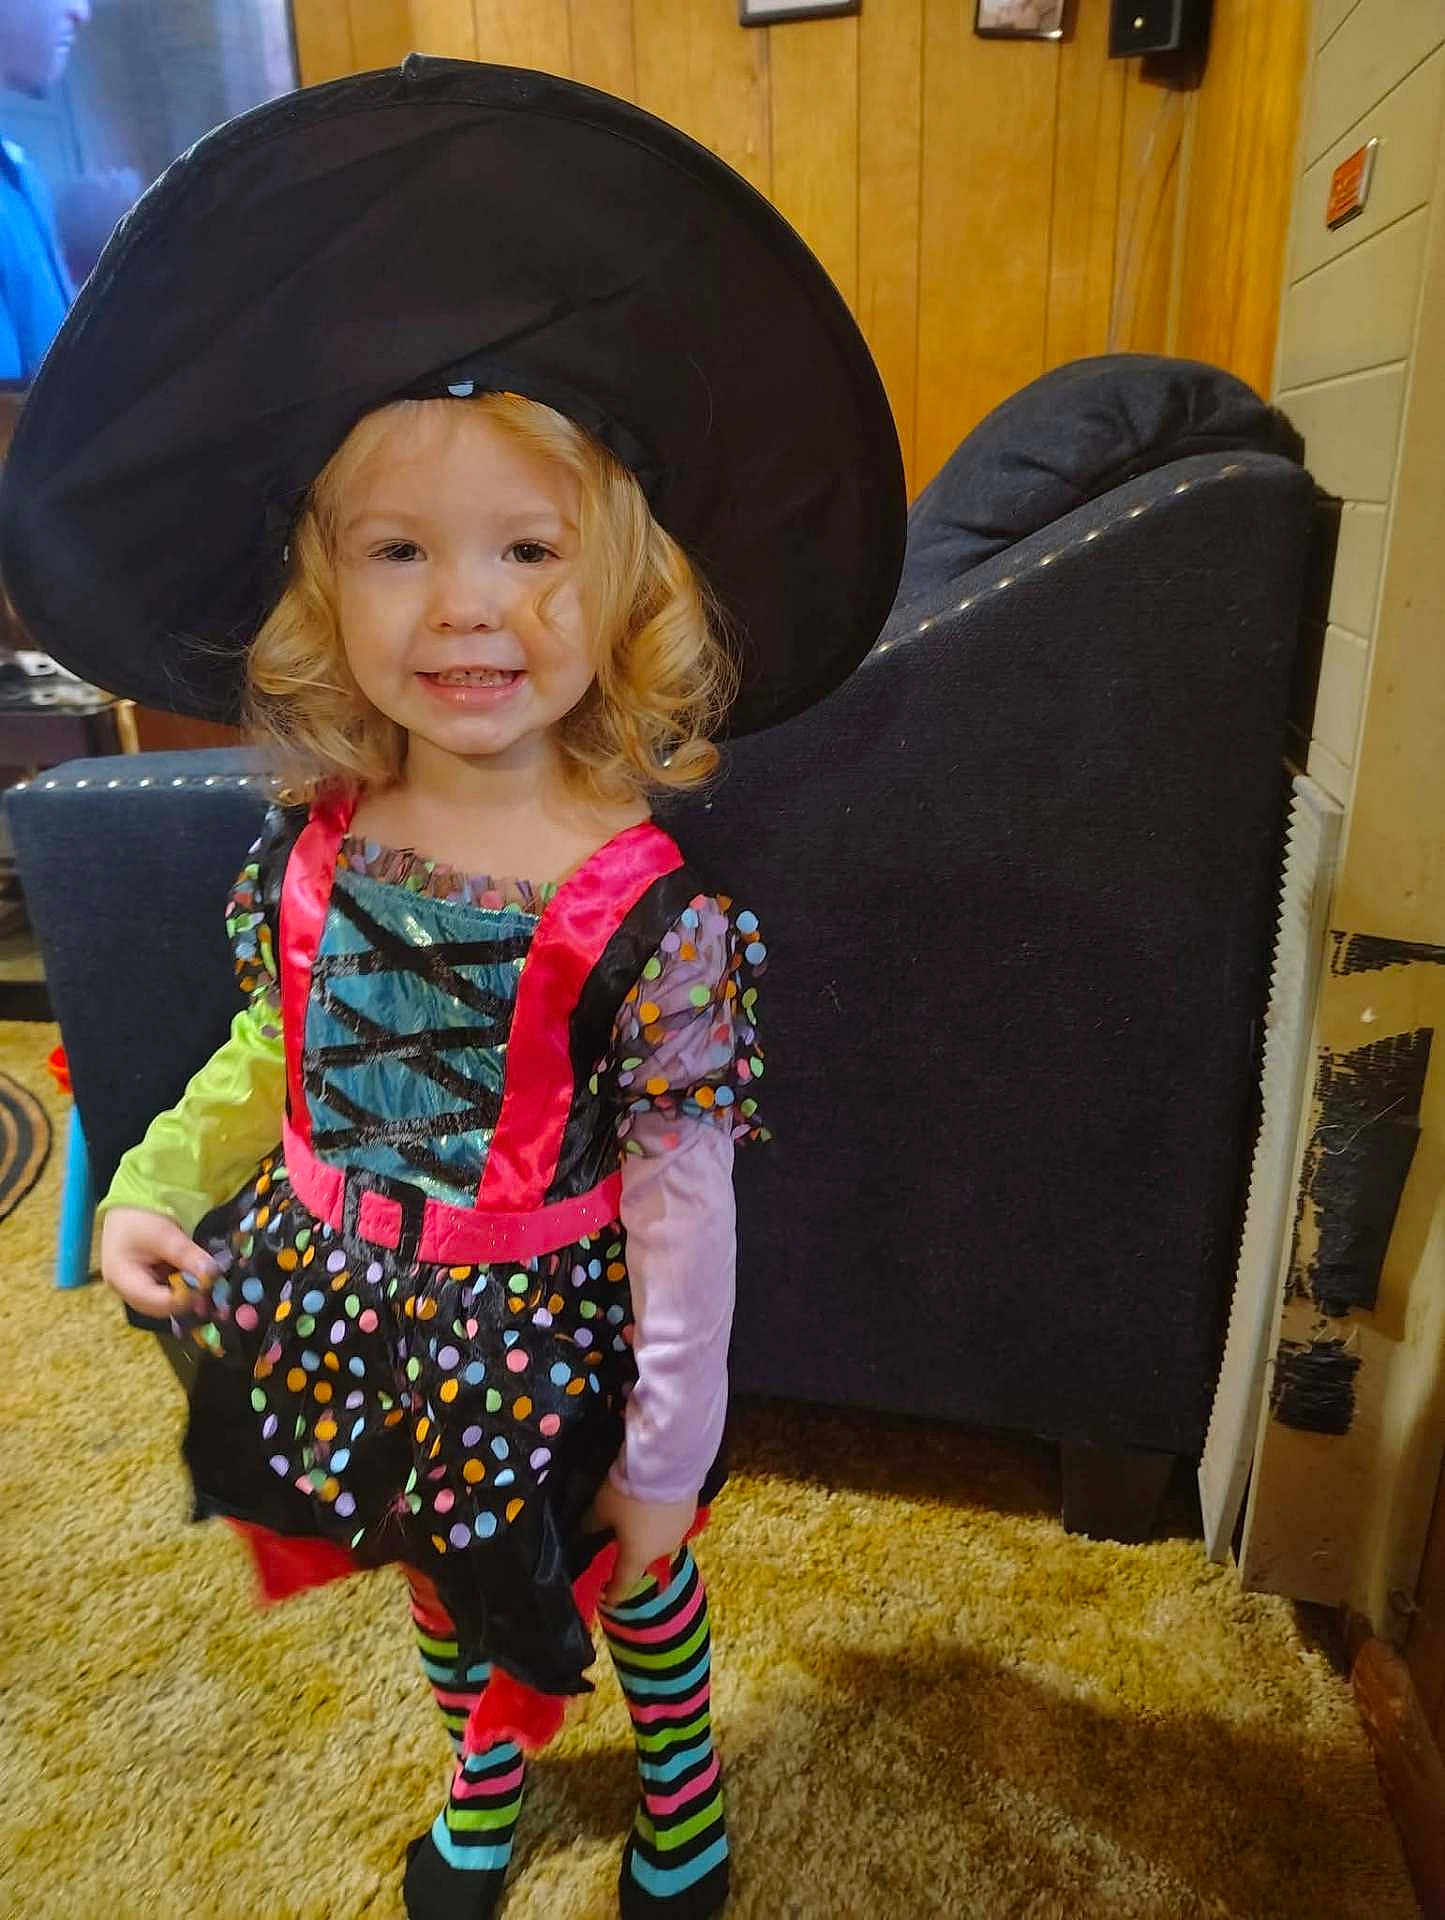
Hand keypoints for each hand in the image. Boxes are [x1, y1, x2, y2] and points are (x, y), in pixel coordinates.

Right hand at [99, 1206, 219, 1318]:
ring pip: (164, 1301)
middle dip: (187, 1300)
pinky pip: (165, 1290)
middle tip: (213, 1289)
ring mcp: (135, 1286)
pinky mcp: (145, 1280)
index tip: (209, 1289)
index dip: (184, 1299)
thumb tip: (213, 1275)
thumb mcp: (166, 1234)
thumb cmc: (140, 1216)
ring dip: (186, 1294)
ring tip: (207, 1282)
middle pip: (160, 1307)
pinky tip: (197, 1276)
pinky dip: (182, 1286)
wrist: (129, 1201)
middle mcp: (125, 1289)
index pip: (156, 1302)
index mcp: (122, 1280)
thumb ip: (188, 1256)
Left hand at [586, 1478, 695, 1607]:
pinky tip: (655, 1502)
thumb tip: (584, 1533)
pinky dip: (661, 1518)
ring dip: (648, 1534)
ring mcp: (680, 1533)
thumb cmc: (630, 1493)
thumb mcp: (602, 1509)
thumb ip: (592, 1526)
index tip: (605, 1598)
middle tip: (619, 1540)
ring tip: (637, 1516)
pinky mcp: (691, 1512)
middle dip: (631, 1553)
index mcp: (637, 1557)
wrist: (667, 1463)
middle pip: (643, 1559)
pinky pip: (671, 1522)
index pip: (623, 1584)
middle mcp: (662, 1552)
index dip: (613, 1593)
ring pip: (660, 1540)